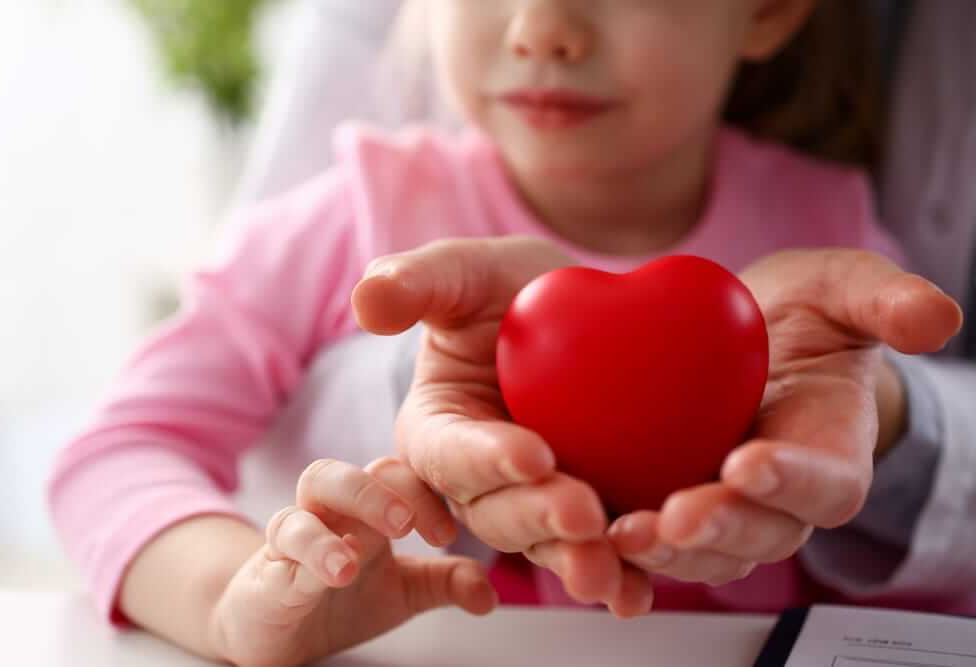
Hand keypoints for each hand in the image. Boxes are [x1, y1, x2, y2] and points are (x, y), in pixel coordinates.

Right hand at [207, 457, 496, 666]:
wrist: (274, 629)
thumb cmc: (337, 597)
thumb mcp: (403, 592)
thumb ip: (446, 583)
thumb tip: (488, 594)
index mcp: (368, 508)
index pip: (397, 474)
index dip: (425, 492)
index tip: (448, 533)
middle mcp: (334, 509)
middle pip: (356, 465)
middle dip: (383, 487)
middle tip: (409, 523)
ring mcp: (299, 529)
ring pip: (315, 483)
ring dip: (350, 506)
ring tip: (371, 545)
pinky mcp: (269, 563)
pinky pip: (287, 539)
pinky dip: (313, 549)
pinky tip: (338, 568)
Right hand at [352, 237, 652, 617]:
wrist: (577, 314)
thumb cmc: (507, 290)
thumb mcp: (465, 274)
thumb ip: (415, 284)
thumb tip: (365, 304)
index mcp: (438, 431)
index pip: (449, 453)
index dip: (485, 459)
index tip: (532, 454)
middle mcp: (477, 481)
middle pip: (496, 513)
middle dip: (537, 518)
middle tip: (582, 513)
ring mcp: (531, 504)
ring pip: (544, 544)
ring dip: (574, 562)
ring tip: (610, 575)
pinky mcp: (583, 517)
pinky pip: (596, 551)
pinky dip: (618, 577)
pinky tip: (638, 594)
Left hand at [608, 249, 962, 586]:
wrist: (743, 342)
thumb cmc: (799, 319)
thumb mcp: (838, 290)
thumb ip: (882, 299)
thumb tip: (938, 316)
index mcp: (830, 456)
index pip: (824, 483)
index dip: (792, 480)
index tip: (750, 461)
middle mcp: (779, 500)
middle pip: (760, 535)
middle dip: (720, 530)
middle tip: (676, 517)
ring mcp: (726, 512)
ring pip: (704, 554)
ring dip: (665, 553)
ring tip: (622, 535)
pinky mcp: (671, 508)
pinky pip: (653, 540)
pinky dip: (623, 546)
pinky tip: (584, 535)